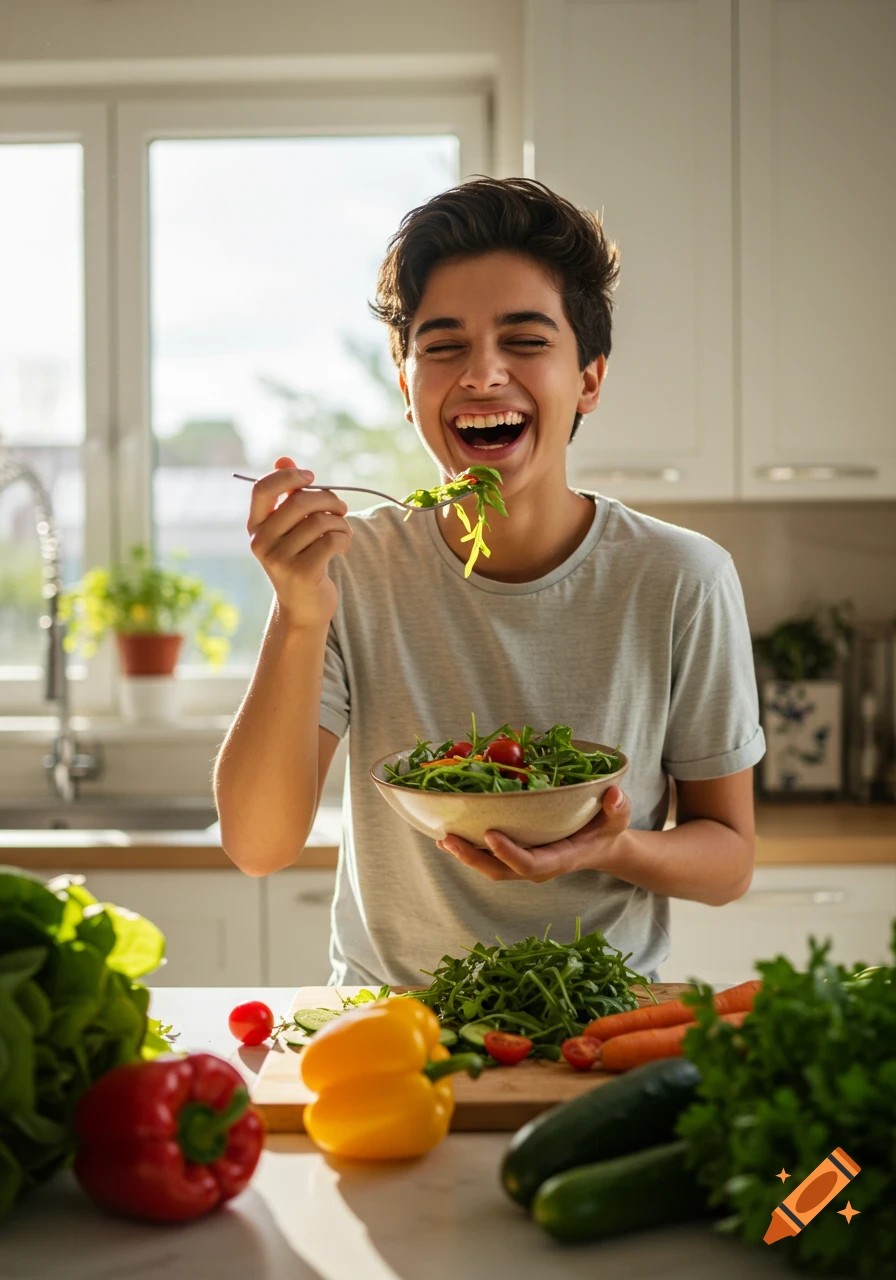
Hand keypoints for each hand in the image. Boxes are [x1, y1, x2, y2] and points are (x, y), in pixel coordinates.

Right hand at [247, 456, 352, 629]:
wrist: (304, 608)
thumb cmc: (300, 559)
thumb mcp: (290, 528)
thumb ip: (287, 495)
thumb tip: (283, 458)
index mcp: (255, 526)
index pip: (263, 489)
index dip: (288, 476)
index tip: (311, 477)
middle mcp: (261, 542)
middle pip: (299, 502)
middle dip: (328, 499)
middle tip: (341, 508)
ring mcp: (279, 559)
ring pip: (320, 521)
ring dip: (341, 522)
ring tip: (343, 531)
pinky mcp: (302, 573)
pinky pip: (332, 539)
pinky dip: (344, 538)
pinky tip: (343, 547)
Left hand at [436, 785, 630, 882]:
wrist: (602, 846)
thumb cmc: (607, 829)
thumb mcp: (619, 817)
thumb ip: (618, 808)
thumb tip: (613, 794)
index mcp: (560, 859)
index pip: (529, 864)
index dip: (508, 853)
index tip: (488, 833)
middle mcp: (538, 866)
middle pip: (500, 871)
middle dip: (473, 858)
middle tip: (448, 839)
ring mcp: (525, 863)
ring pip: (490, 867)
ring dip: (464, 855)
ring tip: (442, 838)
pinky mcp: (515, 856)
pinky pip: (489, 858)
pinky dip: (468, 848)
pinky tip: (448, 837)